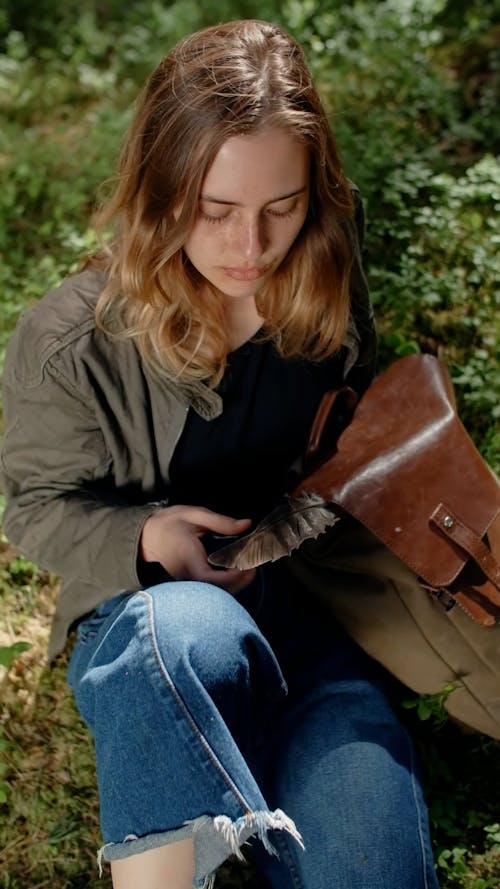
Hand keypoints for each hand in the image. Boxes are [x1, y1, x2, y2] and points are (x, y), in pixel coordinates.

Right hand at [140, 504, 255, 593]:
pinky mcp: (188, 584)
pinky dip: (225, 583)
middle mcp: (188, 577)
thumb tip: (246, 524)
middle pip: (218, 592)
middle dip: (241, 582)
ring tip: (247, 567)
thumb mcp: (193, 515)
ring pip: (215, 593)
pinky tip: (234, 571)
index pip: (213, 579)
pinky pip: (209, 589)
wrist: (143, 537)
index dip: (235, 577)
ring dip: (235, 584)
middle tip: (254, 566)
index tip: (249, 566)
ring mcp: (187, 584)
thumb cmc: (167, 524)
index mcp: (189, 560)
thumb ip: (221, 521)